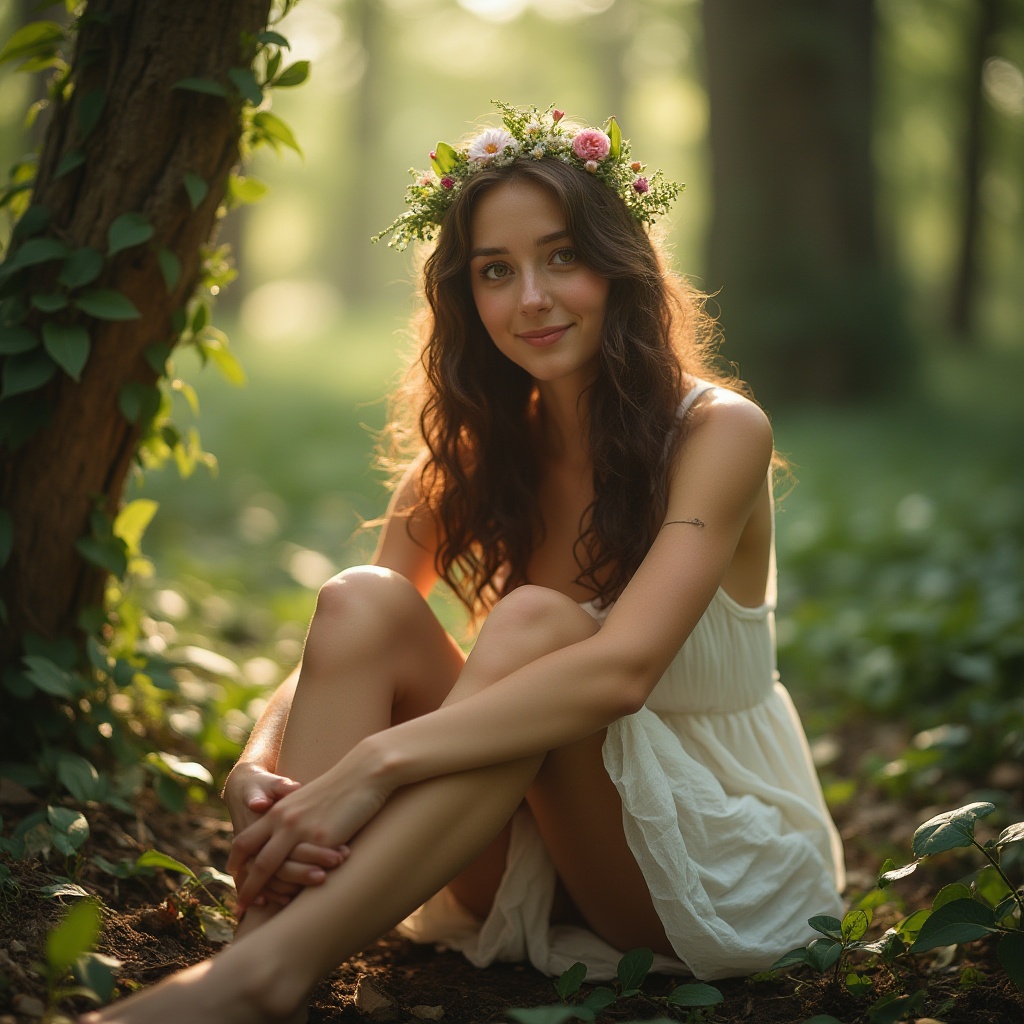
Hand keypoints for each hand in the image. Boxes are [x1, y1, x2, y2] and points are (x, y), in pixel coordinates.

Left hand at [227, 742, 392, 914]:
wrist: (363, 772)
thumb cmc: (337, 787)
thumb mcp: (304, 800)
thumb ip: (288, 818)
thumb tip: (280, 840)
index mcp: (278, 811)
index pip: (245, 841)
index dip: (236, 863)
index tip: (234, 878)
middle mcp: (285, 821)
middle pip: (257, 861)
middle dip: (246, 887)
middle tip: (240, 907)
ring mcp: (304, 831)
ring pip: (278, 869)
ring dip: (271, 892)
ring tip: (266, 908)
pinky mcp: (325, 840)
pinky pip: (307, 870)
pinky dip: (299, 887)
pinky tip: (297, 898)